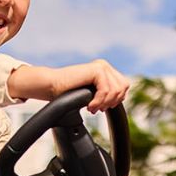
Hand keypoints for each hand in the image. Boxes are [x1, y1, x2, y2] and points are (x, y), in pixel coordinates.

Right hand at [8, 58, 129, 111]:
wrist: (52, 87)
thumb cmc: (67, 93)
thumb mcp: (91, 94)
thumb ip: (105, 95)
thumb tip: (120, 100)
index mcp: (104, 70)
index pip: (123, 86)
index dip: (116, 100)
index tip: (102, 108)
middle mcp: (104, 66)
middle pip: (123, 87)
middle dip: (112, 101)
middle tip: (98, 109)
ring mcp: (101, 66)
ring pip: (116, 90)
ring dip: (104, 103)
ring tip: (92, 108)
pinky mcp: (97, 70)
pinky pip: (106, 91)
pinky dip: (99, 102)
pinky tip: (89, 106)